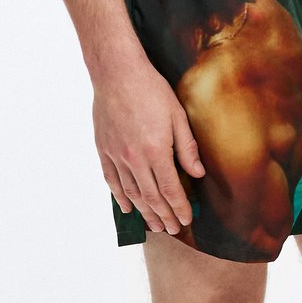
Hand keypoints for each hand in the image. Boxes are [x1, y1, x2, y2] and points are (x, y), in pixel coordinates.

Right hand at [92, 57, 205, 234]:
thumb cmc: (151, 89)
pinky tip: (128, 208)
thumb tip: (197, 173)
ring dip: (144, 213)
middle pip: (151, 198)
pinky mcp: (103, 150)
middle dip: (164, 216)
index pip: (170, 190)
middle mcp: (135, 159)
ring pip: (132, 194)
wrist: (117, 73)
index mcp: (156, 150)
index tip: (186, 220)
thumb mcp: (177, 114)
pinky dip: (121, 198)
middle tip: (173, 229)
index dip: (179, 208)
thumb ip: (187, 147)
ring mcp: (117, 156)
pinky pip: (112, 181)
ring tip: (154, 225)